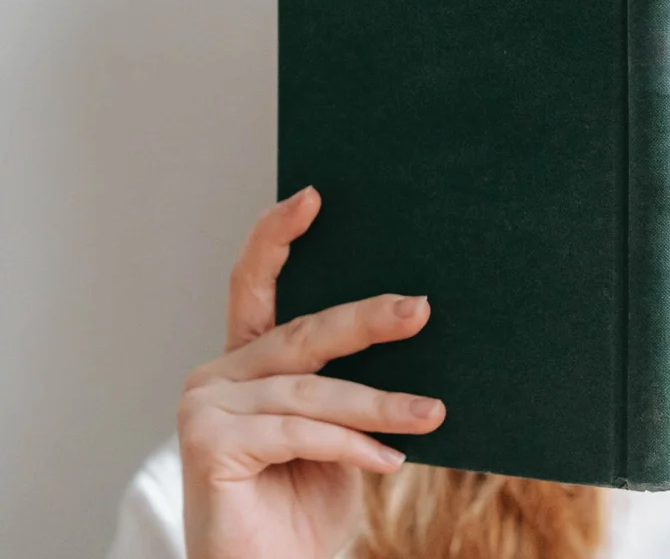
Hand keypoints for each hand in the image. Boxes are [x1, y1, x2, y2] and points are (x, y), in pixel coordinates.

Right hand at [177, 187, 444, 558]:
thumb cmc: (306, 506)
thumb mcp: (339, 434)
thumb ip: (349, 387)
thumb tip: (414, 326)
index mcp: (246, 365)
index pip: (254, 287)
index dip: (278, 237)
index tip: (313, 196)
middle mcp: (217, 376)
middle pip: (302, 334)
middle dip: (368, 320)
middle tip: (421, 308)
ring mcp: (205, 407)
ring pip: (311, 391)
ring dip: (380, 405)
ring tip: (431, 413)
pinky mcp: (208, 444)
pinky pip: (300, 431)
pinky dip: (351, 446)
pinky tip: (388, 462)